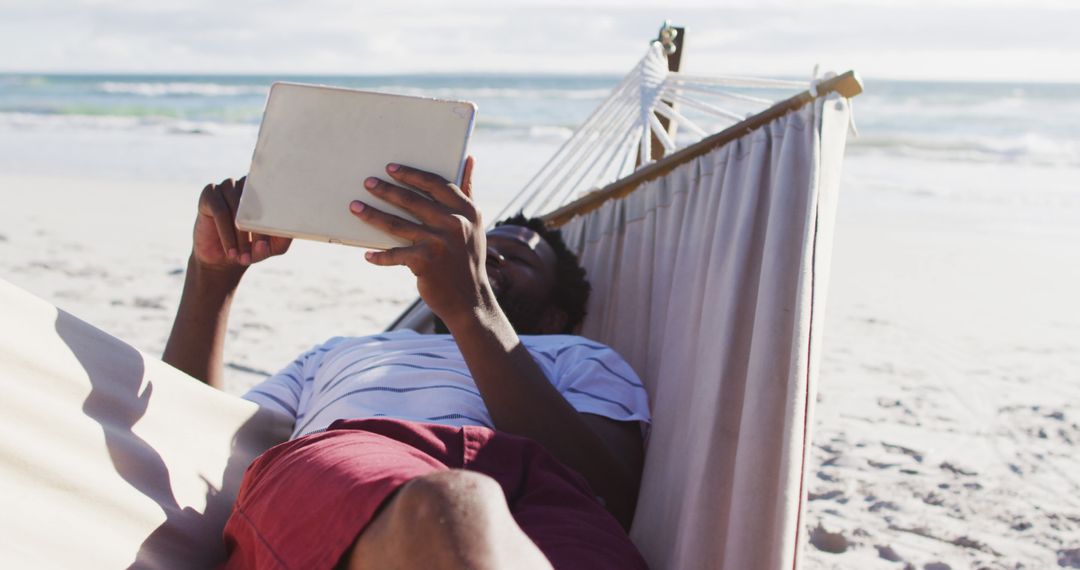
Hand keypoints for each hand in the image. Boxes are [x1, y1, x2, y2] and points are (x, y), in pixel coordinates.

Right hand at [193, 177, 290, 274]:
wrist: (221, 258)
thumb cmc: (252, 247)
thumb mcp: (271, 248)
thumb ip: (279, 243)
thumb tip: (265, 243)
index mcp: (266, 191)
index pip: (276, 196)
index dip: (278, 216)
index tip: (280, 235)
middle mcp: (247, 184)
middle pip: (257, 203)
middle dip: (259, 230)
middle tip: (261, 250)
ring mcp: (227, 186)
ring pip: (238, 209)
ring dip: (241, 236)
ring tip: (244, 256)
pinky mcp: (210, 193)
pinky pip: (220, 212)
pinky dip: (227, 234)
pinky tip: (231, 251)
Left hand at [350, 157, 491, 326]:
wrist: (470, 299)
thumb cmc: (467, 257)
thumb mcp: (473, 223)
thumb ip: (468, 191)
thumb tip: (469, 157)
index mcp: (466, 210)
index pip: (434, 184)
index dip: (411, 175)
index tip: (391, 168)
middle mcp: (454, 223)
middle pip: (412, 200)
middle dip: (386, 190)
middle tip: (367, 182)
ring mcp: (439, 243)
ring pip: (397, 224)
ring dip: (372, 215)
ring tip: (355, 207)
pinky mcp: (425, 262)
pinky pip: (395, 254)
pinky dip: (380, 256)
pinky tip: (367, 255)